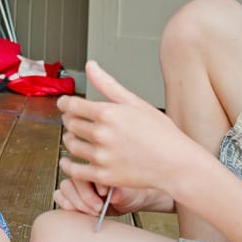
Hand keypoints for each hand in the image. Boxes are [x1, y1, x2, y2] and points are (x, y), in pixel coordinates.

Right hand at [53, 177, 171, 216]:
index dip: (93, 184)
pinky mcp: (72, 195)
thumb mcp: (131, 192)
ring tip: (92, 211)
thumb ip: (122, 193)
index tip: (105, 193)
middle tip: (98, 207)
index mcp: (98, 164)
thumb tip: (113, 195)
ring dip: (76, 202)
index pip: (86, 169)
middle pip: (73, 179)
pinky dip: (66, 203)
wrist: (133, 199)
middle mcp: (85, 171)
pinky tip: (79, 210)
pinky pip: (59, 195)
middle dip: (85, 197)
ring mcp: (77, 183)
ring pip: (65, 187)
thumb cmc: (133, 191)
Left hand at [56, 61, 205, 199]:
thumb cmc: (161, 133)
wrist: (177, 163)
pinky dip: (67, 165)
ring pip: (71, 145)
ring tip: (76, 137)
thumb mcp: (136, 103)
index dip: (64, 104)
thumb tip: (91, 66)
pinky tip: (67, 161)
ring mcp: (102, 156)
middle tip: (73, 120)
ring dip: (70, 139)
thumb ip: (108, 85)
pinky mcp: (103, 176)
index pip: (72, 105)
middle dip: (70, 120)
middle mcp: (102, 134)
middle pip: (70, 124)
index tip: (64, 105)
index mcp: (108, 113)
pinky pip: (74, 170)